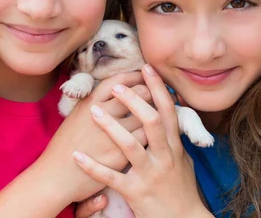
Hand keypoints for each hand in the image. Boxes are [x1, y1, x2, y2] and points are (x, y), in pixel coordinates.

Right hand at [33, 71, 149, 203]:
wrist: (56, 176)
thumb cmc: (64, 147)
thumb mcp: (75, 117)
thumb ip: (92, 104)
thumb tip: (109, 92)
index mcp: (90, 102)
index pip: (117, 80)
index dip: (133, 76)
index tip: (144, 74)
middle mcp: (102, 114)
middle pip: (135, 94)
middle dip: (150, 91)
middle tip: (159, 93)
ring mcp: (113, 134)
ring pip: (144, 115)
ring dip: (155, 113)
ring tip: (160, 113)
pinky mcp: (120, 155)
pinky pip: (144, 139)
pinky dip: (153, 134)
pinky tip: (156, 135)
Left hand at [72, 65, 211, 217]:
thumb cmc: (181, 190)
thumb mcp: (183, 161)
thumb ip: (174, 138)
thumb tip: (170, 115)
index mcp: (174, 147)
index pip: (167, 111)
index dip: (157, 88)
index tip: (147, 68)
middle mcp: (165, 158)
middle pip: (151, 122)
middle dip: (134, 102)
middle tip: (117, 87)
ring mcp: (150, 175)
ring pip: (131, 146)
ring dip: (111, 127)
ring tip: (94, 112)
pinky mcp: (136, 192)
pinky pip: (112, 178)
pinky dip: (92, 167)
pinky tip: (77, 156)